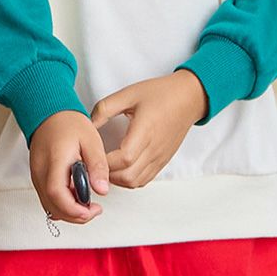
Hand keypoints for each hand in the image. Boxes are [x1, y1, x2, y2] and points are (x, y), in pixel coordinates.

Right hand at [29, 110, 110, 224]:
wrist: (50, 112)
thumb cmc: (68, 123)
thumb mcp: (91, 140)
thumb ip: (97, 165)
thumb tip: (102, 190)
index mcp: (55, 160)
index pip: (58, 194)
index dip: (75, 209)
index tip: (93, 210)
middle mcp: (41, 172)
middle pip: (53, 207)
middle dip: (75, 215)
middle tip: (94, 209)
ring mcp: (37, 176)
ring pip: (49, 206)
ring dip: (69, 212)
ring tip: (87, 203)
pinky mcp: (37, 177)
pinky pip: (47, 199)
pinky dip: (61, 205)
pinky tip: (75, 197)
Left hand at [90, 70, 208, 188]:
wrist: (188, 97)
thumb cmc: (161, 93)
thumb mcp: (129, 93)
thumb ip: (106, 108)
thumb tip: (88, 124)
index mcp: (145, 130)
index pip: (123, 158)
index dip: (104, 161)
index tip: (91, 154)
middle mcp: (154, 148)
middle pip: (128, 176)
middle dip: (107, 173)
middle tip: (94, 162)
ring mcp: (160, 158)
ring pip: (135, 182)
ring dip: (117, 178)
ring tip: (105, 165)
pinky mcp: (163, 161)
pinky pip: (144, 179)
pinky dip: (129, 179)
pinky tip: (121, 167)